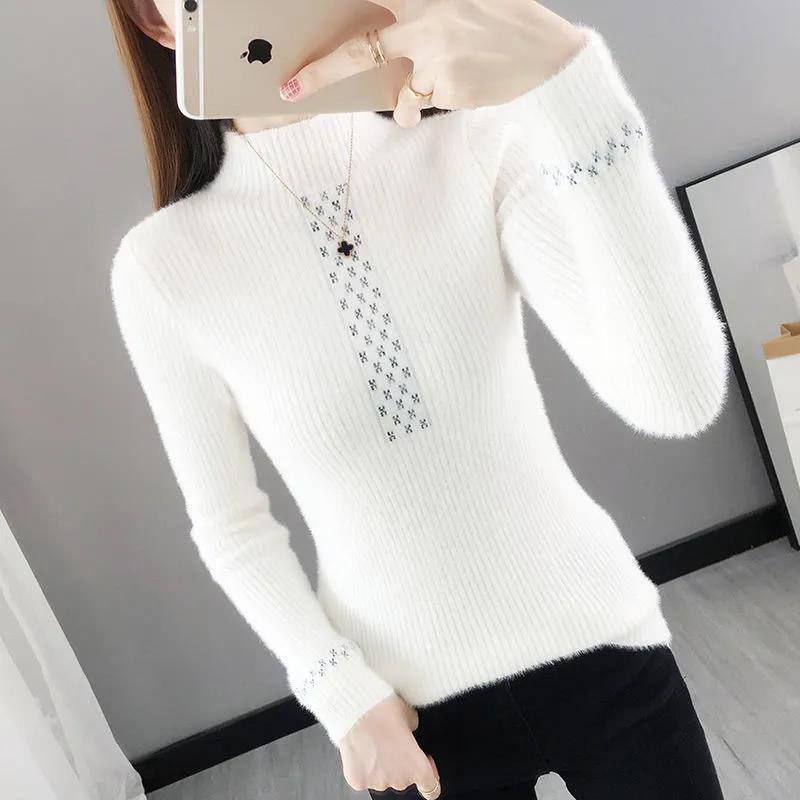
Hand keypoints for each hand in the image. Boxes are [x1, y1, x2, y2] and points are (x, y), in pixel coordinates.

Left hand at [278, 0, 587, 127]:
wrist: (549, 57)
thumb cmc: (503, 23)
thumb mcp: (463, 1)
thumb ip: (421, 11)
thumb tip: (376, 37)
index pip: (369, 3)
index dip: (338, 20)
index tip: (296, 33)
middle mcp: (424, 15)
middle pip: (359, 50)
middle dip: (320, 73)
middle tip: (290, 88)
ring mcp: (433, 54)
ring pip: (395, 89)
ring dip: (403, 100)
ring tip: (422, 96)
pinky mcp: (444, 87)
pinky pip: (420, 102)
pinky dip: (430, 101)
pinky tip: (462, 87)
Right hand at [339, 693, 441, 798]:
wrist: (356, 709)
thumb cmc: (383, 710)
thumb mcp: (410, 716)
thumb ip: (414, 733)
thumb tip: (407, 735)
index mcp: (418, 767)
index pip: (431, 788)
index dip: (429, 776)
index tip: (425, 767)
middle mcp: (400, 780)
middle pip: (403, 779)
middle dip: (400, 763)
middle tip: (391, 742)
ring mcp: (378, 783)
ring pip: (382, 778)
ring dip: (381, 766)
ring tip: (374, 742)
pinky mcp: (358, 782)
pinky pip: (364, 777)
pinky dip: (364, 767)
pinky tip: (362, 748)